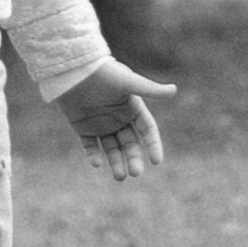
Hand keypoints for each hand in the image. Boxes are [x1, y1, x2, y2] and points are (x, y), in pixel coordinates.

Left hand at [57, 58, 174, 184]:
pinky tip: (96, 163)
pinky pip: (90, 146)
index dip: (153, 144)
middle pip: (130, 143)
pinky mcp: (83, 128)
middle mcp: (118, 118)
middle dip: (134, 158)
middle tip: (135, 173)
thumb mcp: (128, 82)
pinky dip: (94, 156)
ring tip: (120, 177)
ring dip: (116, 163)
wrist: (73, 69)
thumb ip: (149, 89)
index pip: (147, 130)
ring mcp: (101, 124)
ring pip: (112, 149)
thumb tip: (174, 90)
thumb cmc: (103, 73)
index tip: (156, 161)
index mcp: (132, 107)